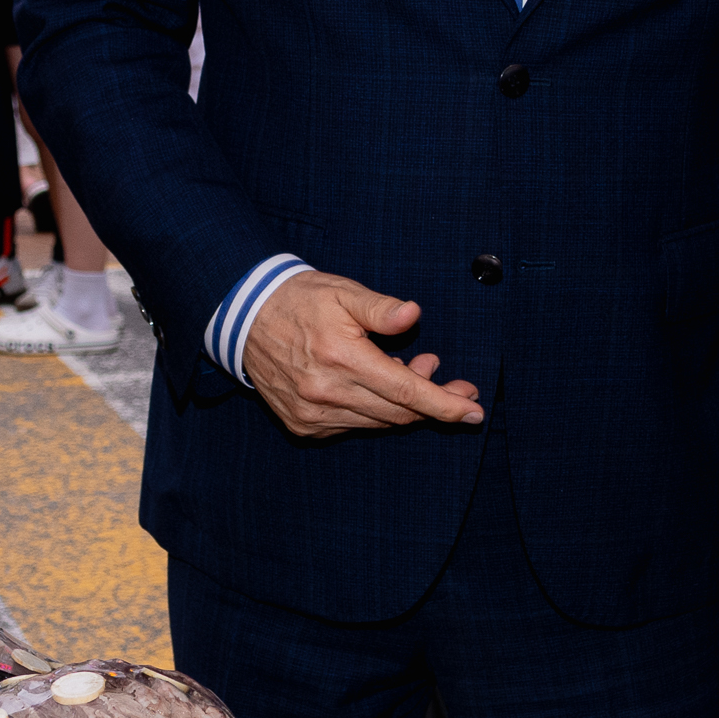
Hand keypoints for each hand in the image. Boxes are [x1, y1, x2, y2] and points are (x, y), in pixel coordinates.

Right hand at [243, 268, 482, 438]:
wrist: (244, 317)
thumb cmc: (300, 299)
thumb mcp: (342, 291)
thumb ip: (380, 308)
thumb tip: (413, 315)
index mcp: (341, 358)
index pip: (407, 392)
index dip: (445, 404)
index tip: (474, 411)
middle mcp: (326, 393)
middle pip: (398, 413)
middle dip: (434, 403)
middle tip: (454, 383)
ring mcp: (312, 414)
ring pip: (377, 422)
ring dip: (404, 405)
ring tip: (414, 369)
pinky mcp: (303, 424)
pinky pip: (353, 426)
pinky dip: (374, 411)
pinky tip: (377, 386)